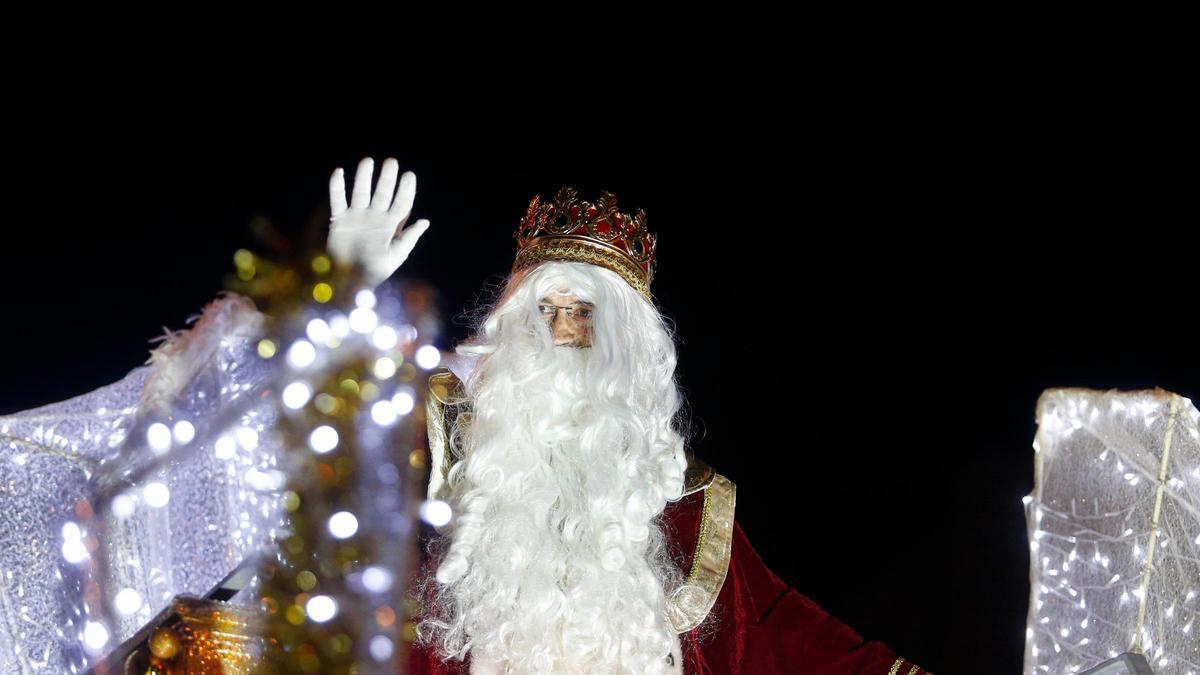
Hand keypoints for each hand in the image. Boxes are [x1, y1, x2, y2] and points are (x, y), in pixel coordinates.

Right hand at [327, 156, 430, 287]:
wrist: (348, 282)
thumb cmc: (374, 272)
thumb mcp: (395, 256)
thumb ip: (408, 238)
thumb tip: (426, 221)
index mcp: (391, 226)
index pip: (402, 204)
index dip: (406, 190)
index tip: (409, 176)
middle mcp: (375, 217)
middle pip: (383, 193)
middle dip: (387, 178)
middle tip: (392, 162)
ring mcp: (357, 217)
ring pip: (361, 192)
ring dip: (364, 177)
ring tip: (368, 161)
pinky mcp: (339, 220)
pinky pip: (338, 200)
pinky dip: (337, 187)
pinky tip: (339, 172)